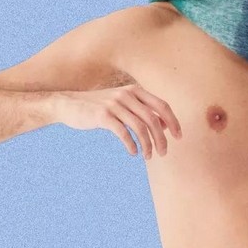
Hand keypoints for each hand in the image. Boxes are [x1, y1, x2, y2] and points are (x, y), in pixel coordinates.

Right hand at [53, 82, 181, 159]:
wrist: (69, 104)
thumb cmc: (99, 107)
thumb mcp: (123, 104)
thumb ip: (143, 111)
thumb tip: (165, 124)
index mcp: (135, 91)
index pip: (162, 106)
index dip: (173, 122)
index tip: (179, 137)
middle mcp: (126, 95)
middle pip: (153, 119)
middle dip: (162, 139)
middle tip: (163, 153)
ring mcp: (114, 104)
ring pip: (140, 128)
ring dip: (148, 145)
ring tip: (148, 156)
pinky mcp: (103, 116)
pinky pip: (124, 133)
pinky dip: (132, 145)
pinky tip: (133, 152)